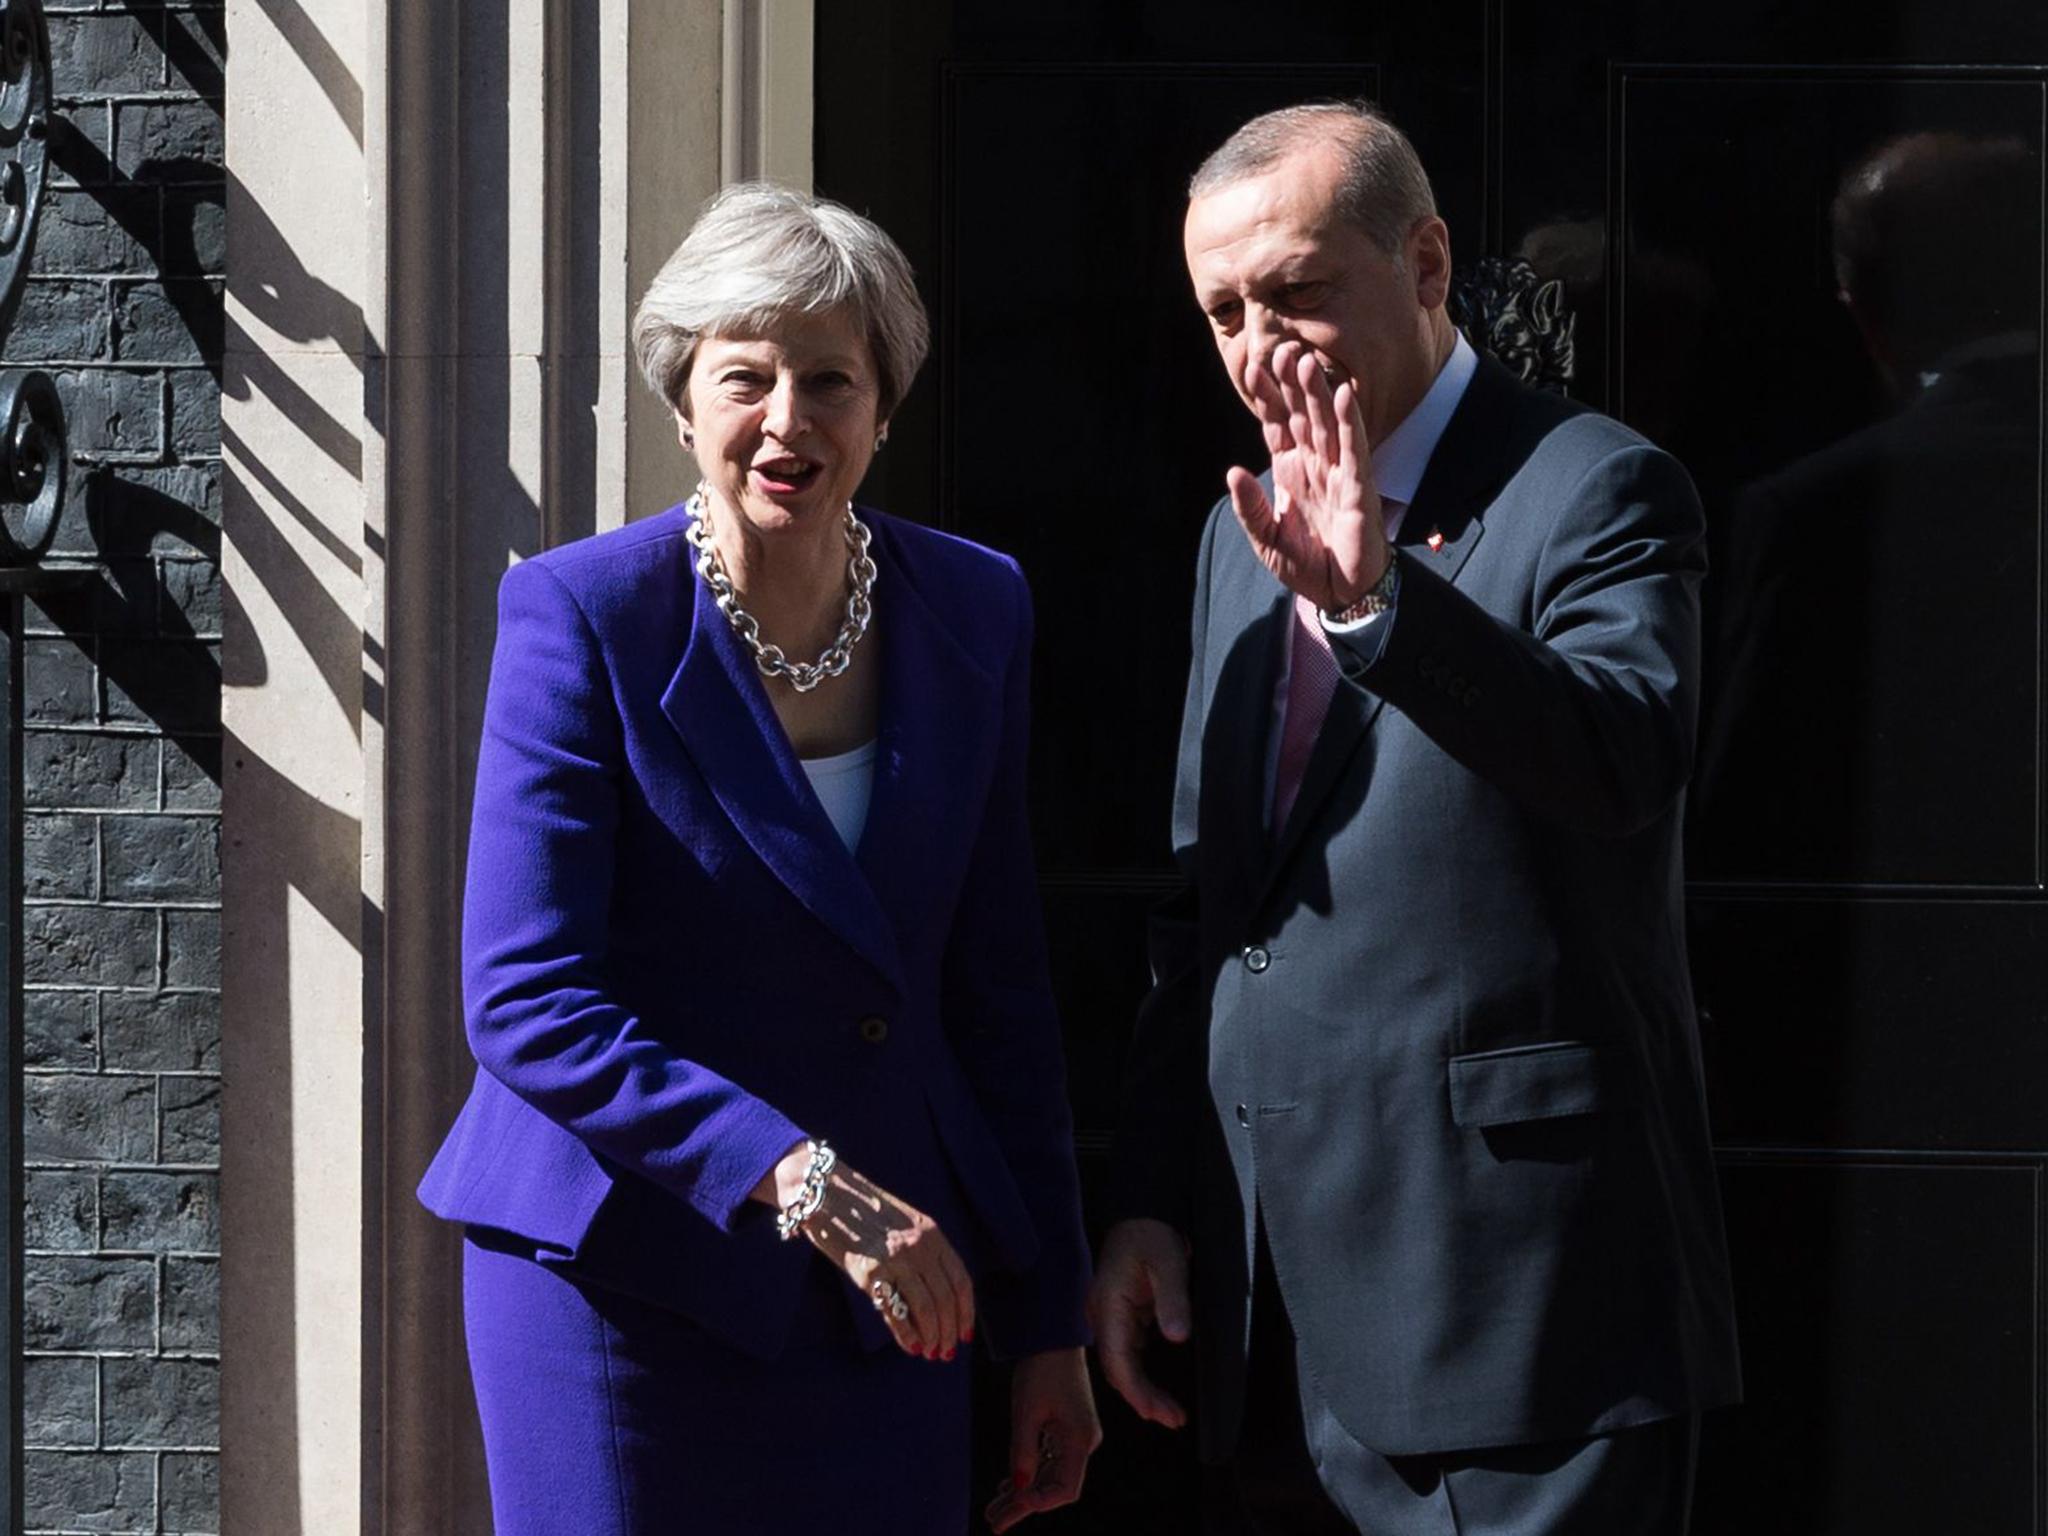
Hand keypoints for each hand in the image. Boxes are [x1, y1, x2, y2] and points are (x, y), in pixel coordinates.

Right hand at [760, 1145, 974, 1360]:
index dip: (966, 1312)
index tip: (965, 1334)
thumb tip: (937, 1297)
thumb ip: (923, 1253)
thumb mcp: (905, 1224)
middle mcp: (919, 1246)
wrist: (826, 1194)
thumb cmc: (864, 1213)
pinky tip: (911, 1347)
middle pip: (946, 1298)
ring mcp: (895, 1259)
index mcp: (932, 1233)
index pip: (961, 1280)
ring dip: (932, 1337)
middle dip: (950, 1331)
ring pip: (926, 1308)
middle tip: (946, 1352)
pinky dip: (907, 1335)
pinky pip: (895, 1312)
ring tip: (931, 1352)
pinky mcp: (869, 1272)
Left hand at [985, 1347, 1101, 1531]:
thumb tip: (1018, 1487)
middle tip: (993, 1522)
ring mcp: (1076, 1436)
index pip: (1065, 1489)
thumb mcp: (1026, 1410)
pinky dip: (1028, 1473)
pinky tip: (1006, 1487)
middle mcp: (1083, 1442)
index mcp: (1080, 1439)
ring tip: (993, 1509)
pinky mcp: (1066, 1429)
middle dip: (1024, 1505)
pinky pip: (1049, 1460)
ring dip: (1023, 1492)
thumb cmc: (1041, 1368)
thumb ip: (1023, 1450)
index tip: (1011, 1509)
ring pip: (1050, 1475)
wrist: (1053, 1334)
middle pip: (1055, 1487)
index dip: (1037, 1504)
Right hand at [1086, 1218, 1191, 1428]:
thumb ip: (1173, 1299)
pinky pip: (1128, 1355)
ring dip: (1143, 1392)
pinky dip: (1142, 1377)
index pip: (1116, 1358)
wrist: (1142, 1215)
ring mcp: (1110, 1317)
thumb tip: (1176, 1338)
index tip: (1157, 1411)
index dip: (1136, 1390)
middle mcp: (1103, 1315)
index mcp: (1108, 1303)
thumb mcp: (1169, 1262)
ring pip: (1121, 1366)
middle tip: (1174, 1419)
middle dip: (1142, 1399)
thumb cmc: (1152, 1234)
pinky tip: (1159, 1392)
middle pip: (1116, 1369)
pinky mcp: (1122, 1318)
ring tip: (1172, 1414)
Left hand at [1227, 339, 1388, 611]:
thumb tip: (1233, 472)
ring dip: (1318, 393)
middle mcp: (1314, 466)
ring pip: (1327, 423)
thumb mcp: (1266, 539)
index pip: (1277, 427)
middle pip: (1302, 416)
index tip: (1253, 368)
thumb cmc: (1306, 564)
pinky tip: (1345, 393)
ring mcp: (1338, 473)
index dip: (1267, 399)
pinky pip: (1355, 447)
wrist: (1340, 593)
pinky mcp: (1359, 486)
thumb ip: (1250, 507)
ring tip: (1308, 362)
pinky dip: (1350, 420)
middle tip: (1283, 350)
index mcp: (1291, 472)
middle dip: (1291, 384)